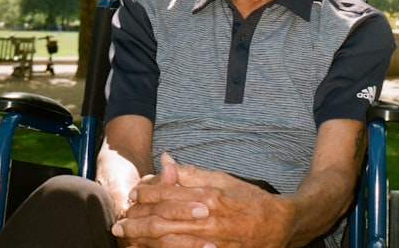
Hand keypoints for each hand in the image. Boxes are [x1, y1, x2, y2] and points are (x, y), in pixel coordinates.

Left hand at [111, 153, 293, 247]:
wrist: (279, 226)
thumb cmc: (249, 200)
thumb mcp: (223, 179)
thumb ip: (192, 173)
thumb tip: (166, 159)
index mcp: (209, 197)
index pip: (169, 195)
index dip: (146, 195)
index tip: (133, 195)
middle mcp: (208, 220)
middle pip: (163, 222)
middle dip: (137, 223)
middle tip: (119, 225)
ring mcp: (211, 243)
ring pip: (170, 242)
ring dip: (145, 241)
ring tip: (128, 239)